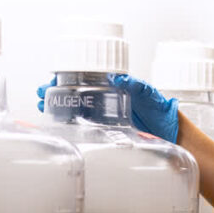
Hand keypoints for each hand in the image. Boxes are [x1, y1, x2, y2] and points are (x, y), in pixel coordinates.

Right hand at [35, 74, 179, 142]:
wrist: (171, 135)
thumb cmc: (162, 112)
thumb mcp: (151, 96)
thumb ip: (137, 87)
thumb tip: (120, 77)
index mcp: (114, 88)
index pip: (85, 77)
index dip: (66, 77)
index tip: (52, 79)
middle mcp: (106, 100)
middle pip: (74, 92)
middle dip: (55, 91)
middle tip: (42, 93)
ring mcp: (104, 116)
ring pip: (74, 108)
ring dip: (58, 107)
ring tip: (43, 106)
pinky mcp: (106, 131)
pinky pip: (82, 126)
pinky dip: (68, 124)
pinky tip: (57, 124)